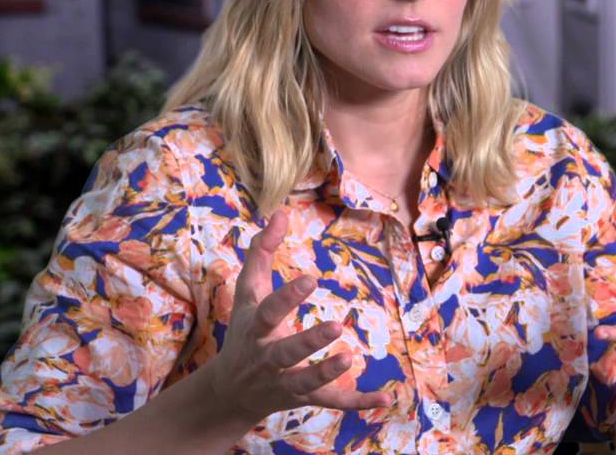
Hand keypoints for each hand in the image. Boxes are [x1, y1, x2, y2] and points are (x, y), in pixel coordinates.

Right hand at [205, 210, 391, 423]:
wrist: (231, 390)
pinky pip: (332, 402)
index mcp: (256, 329)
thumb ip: (261, 251)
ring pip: (306, 381)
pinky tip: (385, 398)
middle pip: (287, 352)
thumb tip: (280, 213)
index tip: (310, 278)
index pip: (270, 311)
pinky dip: (358, 402)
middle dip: (308, 342)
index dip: (288, 297)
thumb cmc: (246, 330)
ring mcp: (285, 382)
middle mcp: (269, 358)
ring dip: (326, 373)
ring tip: (349, 358)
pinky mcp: (304, 398)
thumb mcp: (248, 291)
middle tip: (336, 327)